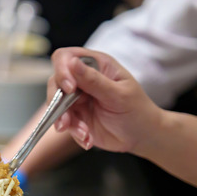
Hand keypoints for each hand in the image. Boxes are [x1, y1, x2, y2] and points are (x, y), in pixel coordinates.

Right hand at [49, 47, 163, 152]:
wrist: (141, 136)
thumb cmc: (137, 111)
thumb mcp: (118, 95)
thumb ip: (94, 80)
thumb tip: (72, 62)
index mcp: (96, 66)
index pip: (66, 57)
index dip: (62, 70)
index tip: (69, 88)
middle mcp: (83, 79)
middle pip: (55, 81)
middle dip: (57, 100)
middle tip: (68, 118)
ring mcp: (76, 98)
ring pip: (55, 103)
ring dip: (65, 120)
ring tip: (83, 133)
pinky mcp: (74, 115)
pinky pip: (63, 121)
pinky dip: (73, 132)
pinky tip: (88, 138)